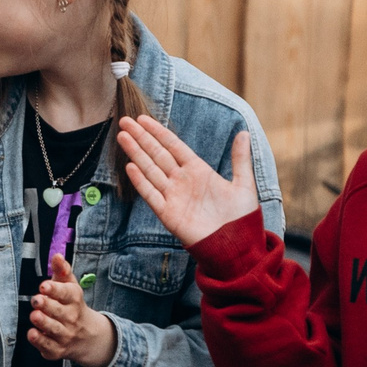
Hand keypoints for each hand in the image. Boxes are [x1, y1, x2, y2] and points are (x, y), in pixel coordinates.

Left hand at [27, 255, 117, 366]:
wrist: (87, 336)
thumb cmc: (72, 306)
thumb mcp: (69, 286)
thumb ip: (62, 270)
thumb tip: (56, 255)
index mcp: (74, 300)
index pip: (68, 294)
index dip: (56, 290)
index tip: (44, 286)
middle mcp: (71, 318)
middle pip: (60, 312)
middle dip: (47, 305)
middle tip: (36, 300)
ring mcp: (65, 335)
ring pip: (54, 329)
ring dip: (44, 323)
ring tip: (35, 316)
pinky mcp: (57, 349)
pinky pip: (48, 346)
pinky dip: (40, 341)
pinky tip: (32, 333)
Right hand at [117, 117, 258, 248]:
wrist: (236, 247)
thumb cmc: (241, 218)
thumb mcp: (244, 184)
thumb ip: (240, 158)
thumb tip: (243, 132)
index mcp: (198, 171)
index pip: (173, 146)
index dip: (158, 132)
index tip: (143, 119)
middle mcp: (182, 181)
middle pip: (157, 154)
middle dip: (141, 138)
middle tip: (125, 121)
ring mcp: (173, 196)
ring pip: (150, 170)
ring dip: (136, 153)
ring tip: (122, 137)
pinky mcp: (168, 213)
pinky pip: (151, 194)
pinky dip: (141, 181)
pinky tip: (130, 166)